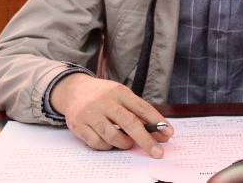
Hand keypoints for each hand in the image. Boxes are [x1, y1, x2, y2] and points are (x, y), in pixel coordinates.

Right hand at [49, 73, 173, 157]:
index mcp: (119, 92)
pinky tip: (108, 141)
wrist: (73, 90)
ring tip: (127, 142)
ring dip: (124, 144)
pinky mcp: (78, 125)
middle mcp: (105, 101)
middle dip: (146, 140)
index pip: (142, 107)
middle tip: (157, 153)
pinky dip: (106, 146)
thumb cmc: (103, 96)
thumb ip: (137, 112)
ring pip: (113, 136)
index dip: (157, 121)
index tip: (169, 133)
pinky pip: (97, 143)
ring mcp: (90, 113)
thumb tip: (158, 133)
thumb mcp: (120, 96)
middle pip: (130, 123)